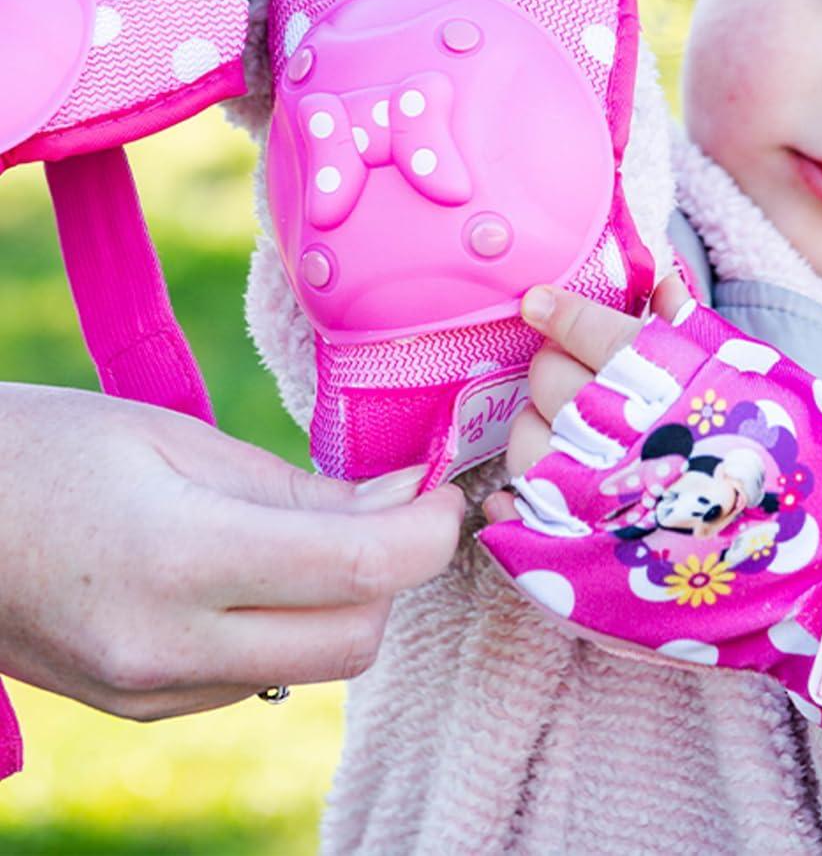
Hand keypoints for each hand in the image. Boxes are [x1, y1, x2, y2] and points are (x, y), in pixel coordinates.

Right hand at [0, 384, 463, 720]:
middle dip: (397, 571)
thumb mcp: (178, 439)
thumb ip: (296, 484)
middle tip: (393, 505)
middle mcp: (170, 647)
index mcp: (181, 558)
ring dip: (347, 602)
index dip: (431, 530)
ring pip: (316, 663)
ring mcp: (152, 691)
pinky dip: (290, 626)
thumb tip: (401, 497)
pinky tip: (260, 571)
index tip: (448, 490)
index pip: (363, 569)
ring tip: (324, 530)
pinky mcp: (141, 707)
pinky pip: (261, 675)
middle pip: (357, 637)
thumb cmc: (49, 448)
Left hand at [480, 290, 821, 736]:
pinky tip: (540, 483)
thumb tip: (658, 284)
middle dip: (554, 365)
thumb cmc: (797, 465)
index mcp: (667, 385)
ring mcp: (597, 498)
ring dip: (537, 426)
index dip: (561, 312)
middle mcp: (622, 436)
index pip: (588, 332)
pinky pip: (520, 509)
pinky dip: (518, 493)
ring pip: (525, 439)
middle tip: (579, 372)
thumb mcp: (757, 380)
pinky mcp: (582, 556)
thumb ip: (696, 332)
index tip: (541, 302)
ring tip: (570, 434)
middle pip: (549, 378)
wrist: (821, 570)